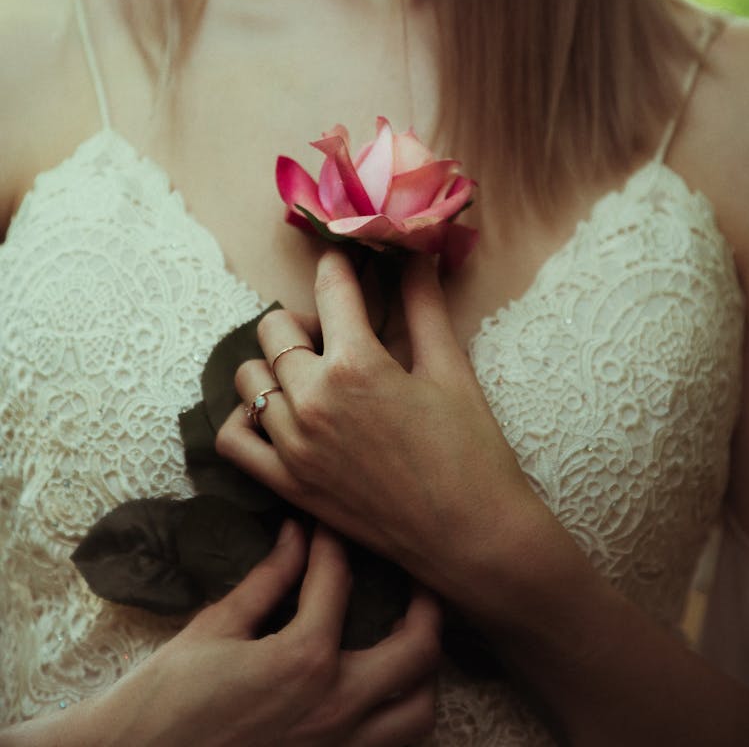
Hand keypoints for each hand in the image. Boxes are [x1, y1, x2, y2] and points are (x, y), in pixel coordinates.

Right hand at [65, 522, 440, 746]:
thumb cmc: (166, 700)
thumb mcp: (214, 628)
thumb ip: (266, 581)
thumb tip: (295, 536)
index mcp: (304, 659)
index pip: (339, 581)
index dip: (332, 542)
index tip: (326, 526)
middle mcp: (336, 707)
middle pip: (418, 648)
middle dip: (424, 602)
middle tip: (413, 578)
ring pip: (420, 712)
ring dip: (422, 672)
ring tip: (406, 641)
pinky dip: (400, 719)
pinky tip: (381, 694)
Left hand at [217, 250, 535, 601]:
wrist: (472, 537)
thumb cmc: (471, 452)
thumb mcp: (451, 369)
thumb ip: (425, 305)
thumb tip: (418, 252)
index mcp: (357, 364)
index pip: (330, 288)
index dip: (339, 265)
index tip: (344, 259)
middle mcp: (314, 400)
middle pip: (275, 327)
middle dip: (304, 318)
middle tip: (338, 332)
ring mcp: (294, 446)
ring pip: (250, 377)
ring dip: (275, 365)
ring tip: (313, 374)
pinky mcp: (288, 485)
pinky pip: (235, 439)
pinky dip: (247, 418)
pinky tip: (280, 412)